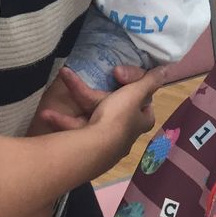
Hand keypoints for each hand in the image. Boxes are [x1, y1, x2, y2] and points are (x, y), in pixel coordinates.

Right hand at [40, 65, 164, 157]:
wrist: (95, 147)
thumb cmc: (119, 118)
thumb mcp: (135, 93)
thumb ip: (149, 80)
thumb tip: (168, 69)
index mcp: (140, 121)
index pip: (143, 103)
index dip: (135, 88)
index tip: (119, 76)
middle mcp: (125, 133)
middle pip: (112, 105)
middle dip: (96, 88)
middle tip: (91, 73)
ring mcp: (105, 140)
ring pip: (91, 114)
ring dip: (75, 96)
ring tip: (63, 77)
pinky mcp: (87, 145)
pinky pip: (76, 128)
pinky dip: (63, 120)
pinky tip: (47, 113)